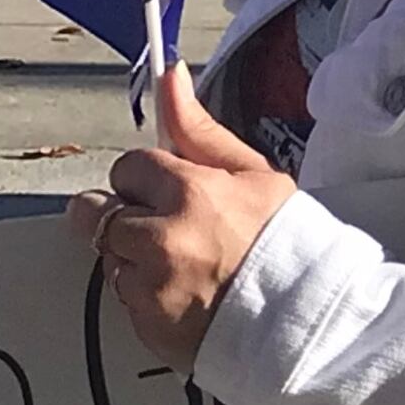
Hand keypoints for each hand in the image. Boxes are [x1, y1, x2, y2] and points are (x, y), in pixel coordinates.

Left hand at [64, 65, 295, 370]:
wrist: (306, 319)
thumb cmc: (288, 245)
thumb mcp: (252, 173)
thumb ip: (198, 129)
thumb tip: (170, 78)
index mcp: (189, 193)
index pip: (128, 166)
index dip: (147, 179)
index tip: (168, 191)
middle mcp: (162, 240)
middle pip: (98, 213)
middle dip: (125, 214)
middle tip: (165, 227)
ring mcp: (151, 288)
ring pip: (110, 258)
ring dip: (134, 258)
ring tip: (184, 264)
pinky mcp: (147, 326)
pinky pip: (126, 301)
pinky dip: (147, 297)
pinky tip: (185, 293)